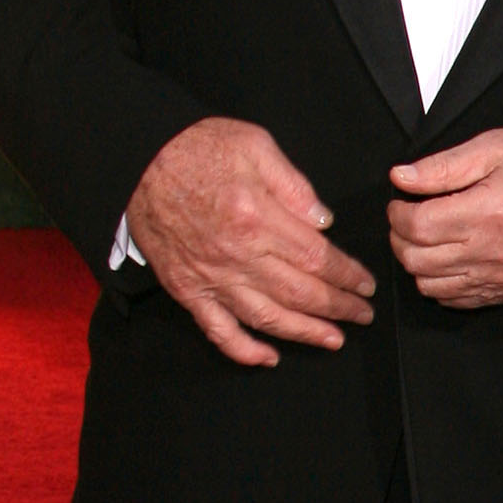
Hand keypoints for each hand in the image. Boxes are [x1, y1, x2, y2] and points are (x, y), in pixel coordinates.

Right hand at [126, 117, 375, 369]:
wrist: (137, 160)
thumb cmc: (195, 148)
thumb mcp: (254, 145)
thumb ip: (293, 184)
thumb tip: (323, 220)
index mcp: (256, 218)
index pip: (317, 258)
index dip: (347, 275)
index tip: (365, 284)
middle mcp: (236, 255)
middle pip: (299, 293)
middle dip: (338, 308)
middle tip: (362, 314)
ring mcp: (210, 277)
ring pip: (266, 318)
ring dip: (303, 333)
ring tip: (332, 339)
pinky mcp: (187, 289)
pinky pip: (218, 330)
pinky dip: (244, 350)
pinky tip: (268, 358)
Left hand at [388, 127, 502, 305]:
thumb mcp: (494, 148)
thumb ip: (443, 166)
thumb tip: (401, 177)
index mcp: (487, 211)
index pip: (418, 225)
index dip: (397, 214)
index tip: (399, 202)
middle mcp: (492, 250)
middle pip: (418, 258)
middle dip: (400, 238)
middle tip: (405, 219)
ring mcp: (501, 276)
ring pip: (431, 284)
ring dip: (417, 262)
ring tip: (424, 239)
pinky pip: (457, 300)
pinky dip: (440, 283)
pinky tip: (445, 260)